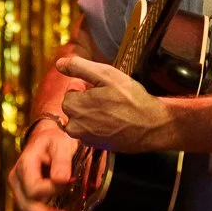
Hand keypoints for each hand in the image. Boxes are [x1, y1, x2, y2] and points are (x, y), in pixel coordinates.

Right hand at [8, 121, 78, 210]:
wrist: (47, 140)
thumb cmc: (56, 141)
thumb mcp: (61, 144)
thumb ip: (62, 161)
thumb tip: (63, 180)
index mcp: (25, 165)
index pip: (34, 188)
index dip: (52, 191)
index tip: (72, 184)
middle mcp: (17, 180)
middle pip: (27, 206)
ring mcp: (20, 192)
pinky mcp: (27, 200)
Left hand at [57, 56, 171, 152]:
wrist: (152, 126)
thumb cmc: (131, 99)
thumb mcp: (107, 75)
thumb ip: (80, 67)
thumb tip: (59, 63)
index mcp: (74, 107)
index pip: (70, 92)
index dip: (86, 87)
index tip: (103, 88)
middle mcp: (75, 126)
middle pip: (74, 107)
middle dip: (87, 101)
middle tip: (109, 98)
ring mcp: (86, 139)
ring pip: (82, 120)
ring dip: (92, 114)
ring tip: (113, 110)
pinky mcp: (97, 146)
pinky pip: (91, 132)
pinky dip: (99, 126)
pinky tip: (115, 122)